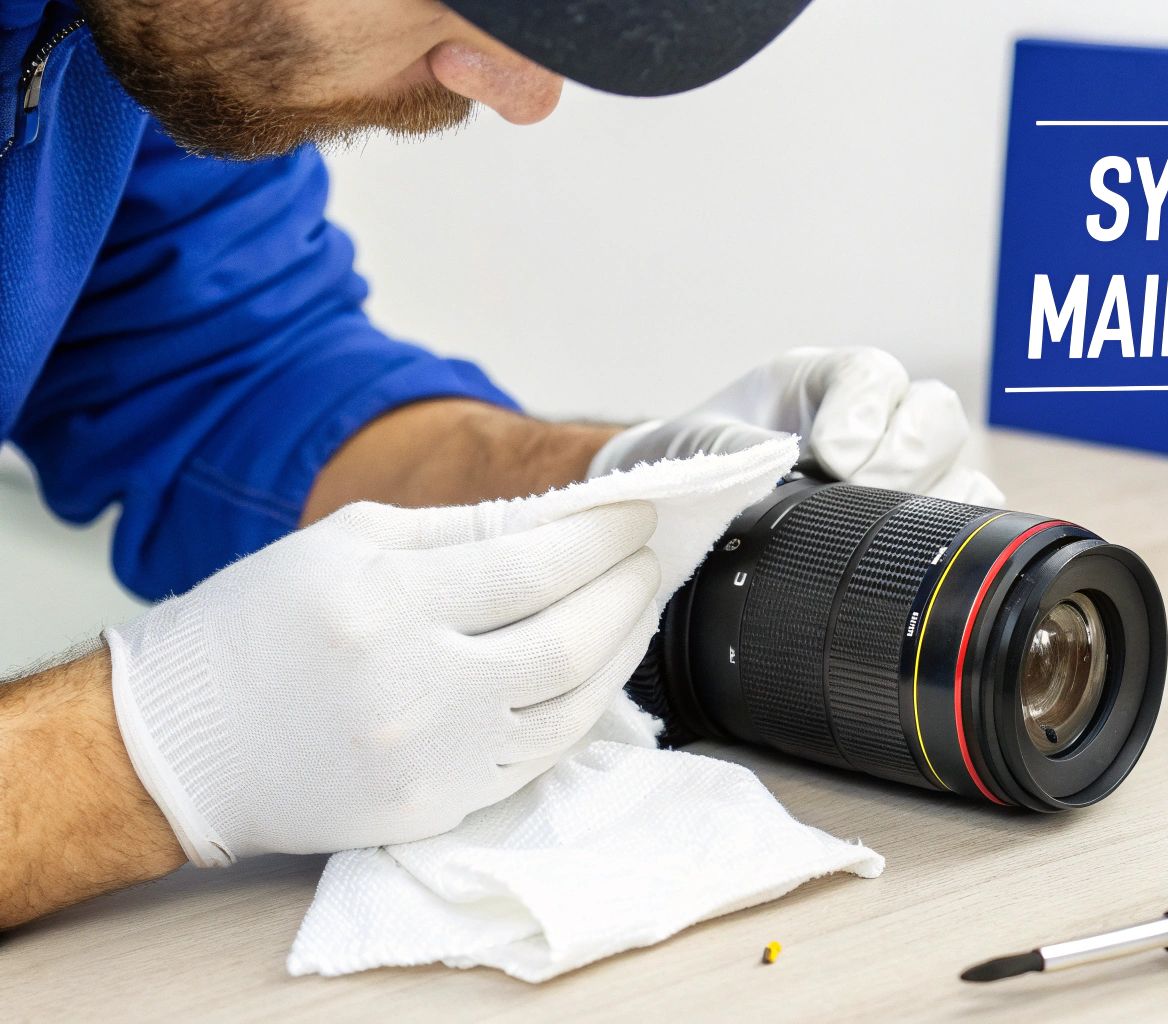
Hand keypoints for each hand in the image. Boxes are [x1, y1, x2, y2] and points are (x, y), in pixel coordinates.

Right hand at [104, 493, 661, 864]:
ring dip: (622, 649)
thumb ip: (464, 529)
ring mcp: (432, 757)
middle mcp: (417, 684)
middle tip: (645, 561)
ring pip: (572, 704)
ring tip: (632, 609)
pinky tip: (593, 672)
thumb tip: (565, 521)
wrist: (182, 746)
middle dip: (628, 591)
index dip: (604, 537)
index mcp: (388, 601)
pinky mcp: (437, 805)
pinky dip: (581, 706)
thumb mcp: (348, 541)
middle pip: (571, 639)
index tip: (637, 515)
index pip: (537, 564)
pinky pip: (540, 755)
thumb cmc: (259, 625)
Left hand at [588, 347, 1004, 504]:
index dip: (865, 410)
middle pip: (936, 413)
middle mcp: (874, 421)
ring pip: (962, 470)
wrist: (684, 510)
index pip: (872, 374)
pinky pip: (963, 525)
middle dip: (906, 456)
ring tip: (880, 535)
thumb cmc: (694, 468)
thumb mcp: (698, 449)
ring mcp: (902, 474)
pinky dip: (951, 540)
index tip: (832, 454)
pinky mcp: (915, 523)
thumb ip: (736, 451)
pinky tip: (910, 561)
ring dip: (934, 501)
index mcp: (822, 386)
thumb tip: (779, 470)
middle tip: (862, 490)